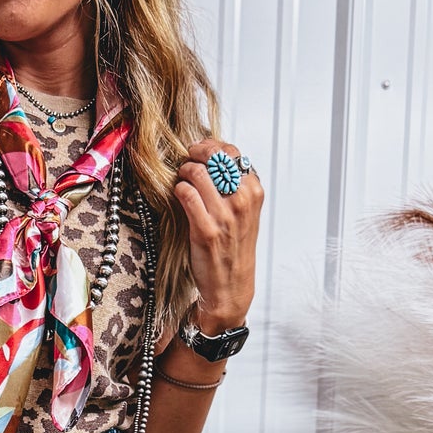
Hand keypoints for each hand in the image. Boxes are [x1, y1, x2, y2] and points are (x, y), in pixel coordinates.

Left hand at [175, 137, 262, 328]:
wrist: (230, 286)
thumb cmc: (233, 247)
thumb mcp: (244, 213)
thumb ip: (234, 185)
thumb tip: (214, 155)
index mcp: (254, 192)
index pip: (231, 152)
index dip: (210, 146)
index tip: (198, 150)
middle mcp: (243, 200)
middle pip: (213, 156)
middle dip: (194, 154)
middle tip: (186, 162)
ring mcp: (225, 215)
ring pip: (196, 172)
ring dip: (183, 172)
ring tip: (181, 180)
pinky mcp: (206, 230)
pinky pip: (186, 194)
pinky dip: (178, 190)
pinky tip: (178, 196)